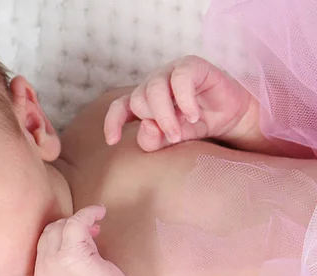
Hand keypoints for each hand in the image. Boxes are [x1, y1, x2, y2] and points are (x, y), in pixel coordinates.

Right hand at [33, 205, 133, 275]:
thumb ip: (67, 256)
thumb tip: (80, 229)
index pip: (43, 242)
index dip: (60, 234)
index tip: (82, 235)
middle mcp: (42, 269)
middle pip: (49, 231)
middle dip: (68, 226)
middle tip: (91, 230)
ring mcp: (53, 262)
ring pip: (60, 226)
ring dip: (79, 221)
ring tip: (96, 226)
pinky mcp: (70, 254)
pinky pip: (75, 222)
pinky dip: (88, 213)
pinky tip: (100, 212)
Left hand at [103, 55, 255, 150]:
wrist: (232, 117)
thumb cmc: (198, 127)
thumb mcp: (174, 139)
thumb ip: (156, 139)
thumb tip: (147, 127)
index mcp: (143, 102)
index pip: (119, 107)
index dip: (113, 121)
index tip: (113, 140)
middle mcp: (153, 85)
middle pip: (138, 100)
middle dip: (152, 122)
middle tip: (172, 137)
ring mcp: (171, 73)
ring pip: (154, 89)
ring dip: (165, 115)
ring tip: (179, 132)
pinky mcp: (192, 66)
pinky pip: (180, 78)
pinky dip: (184, 100)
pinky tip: (192, 115)